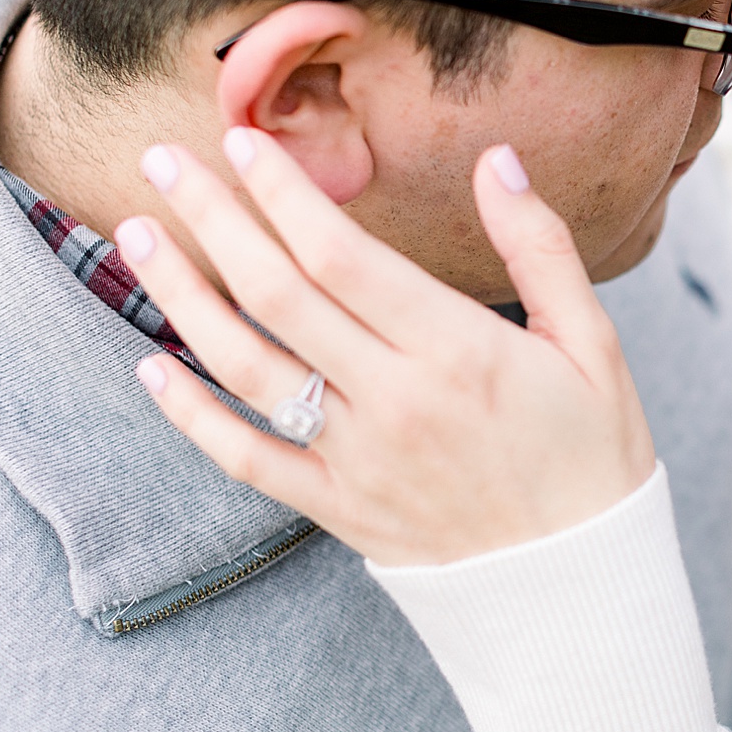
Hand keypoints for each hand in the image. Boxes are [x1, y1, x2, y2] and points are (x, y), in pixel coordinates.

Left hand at [114, 127, 656, 566]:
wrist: (581, 589)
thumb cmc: (594, 456)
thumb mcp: (593, 343)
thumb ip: (542, 248)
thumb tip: (498, 160)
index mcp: (458, 350)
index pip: (343, 254)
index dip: (284, 193)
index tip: (244, 142)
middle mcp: (395, 400)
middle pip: (278, 295)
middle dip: (214, 219)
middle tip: (163, 161)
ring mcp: (357, 458)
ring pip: (246, 366)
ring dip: (182, 296)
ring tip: (137, 235)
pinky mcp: (338, 508)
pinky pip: (247, 459)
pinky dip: (190, 416)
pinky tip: (147, 367)